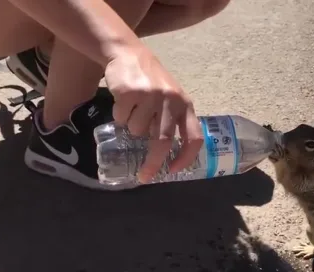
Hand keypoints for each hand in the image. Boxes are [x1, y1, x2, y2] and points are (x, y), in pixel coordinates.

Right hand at [104, 47, 202, 183]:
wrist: (129, 53)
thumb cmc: (152, 81)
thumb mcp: (170, 99)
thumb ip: (171, 121)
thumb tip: (165, 156)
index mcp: (185, 105)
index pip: (193, 137)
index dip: (186, 157)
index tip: (174, 170)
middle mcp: (171, 100)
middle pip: (163, 141)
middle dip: (153, 162)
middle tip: (144, 176)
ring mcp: (150, 96)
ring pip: (137, 130)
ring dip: (131, 127)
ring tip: (133, 110)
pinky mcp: (130, 92)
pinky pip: (121, 118)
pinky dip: (119, 116)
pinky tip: (123, 101)